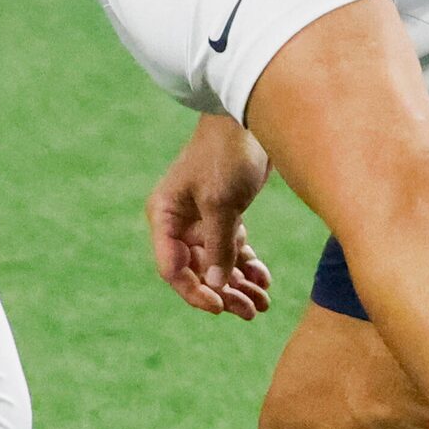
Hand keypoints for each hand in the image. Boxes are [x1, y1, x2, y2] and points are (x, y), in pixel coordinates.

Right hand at [147, 115, 273, 318]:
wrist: (250, 116)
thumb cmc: (226, 153)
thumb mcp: (221, 203)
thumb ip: (218, 247)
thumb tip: (216, 288)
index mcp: (165, 216)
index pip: (173, 268)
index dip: (194, 292)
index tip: (220, 306)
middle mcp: (178, 221)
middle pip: (197, 271)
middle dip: (225, 293)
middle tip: (252, 312)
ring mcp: (201, 220)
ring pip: (217, 264)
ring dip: (239, 285)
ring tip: (263, 303)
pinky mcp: (224, 214)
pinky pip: (232, 250)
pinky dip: (247, 265)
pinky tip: (264, 280)